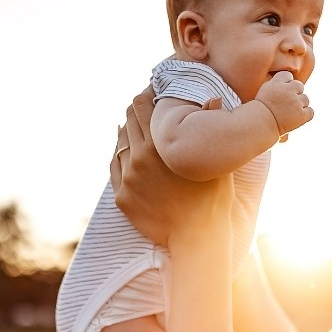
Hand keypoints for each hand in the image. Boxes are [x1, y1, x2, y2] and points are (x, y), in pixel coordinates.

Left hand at [113, 87, 234, 247]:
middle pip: (128, 119)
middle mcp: (138, 158)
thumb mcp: (216, 161)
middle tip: (149, 109)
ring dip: (128, 133)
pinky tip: (129, 152)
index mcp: (159, 145)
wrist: (197, 238)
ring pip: (119, 143)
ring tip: (141, 131)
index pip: (142, 105)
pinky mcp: (121, 197)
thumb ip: (210, 127)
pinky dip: (120, 156)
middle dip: (138, 111)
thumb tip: (213, 98)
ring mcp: (127, 178)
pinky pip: (114, 167)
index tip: (155, 93)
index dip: (147, 95)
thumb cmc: (213, 199)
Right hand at [254, 71, 313, 138]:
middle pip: (299, 85)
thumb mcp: (264, 91)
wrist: (260, 125)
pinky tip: (297, 118)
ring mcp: (296, 102)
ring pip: (305, 99)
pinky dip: (306, 115)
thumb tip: (286, 81)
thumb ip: (275, 84)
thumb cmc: (259, 111)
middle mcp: (288, 90)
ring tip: (290, 113)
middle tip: (288, 103)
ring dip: (300, 105)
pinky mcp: (301, 115)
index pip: (287, 75)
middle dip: (295, 92)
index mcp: (277, 83)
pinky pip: (310, 111)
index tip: (282, 92)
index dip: (286, 83)